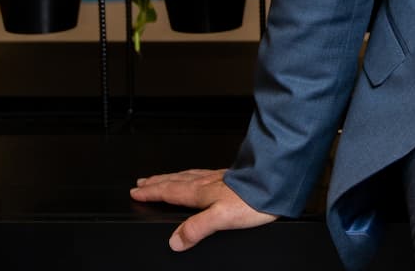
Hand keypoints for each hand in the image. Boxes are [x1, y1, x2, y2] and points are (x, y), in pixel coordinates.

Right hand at [130, 168, 279, 250]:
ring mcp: (219, 178)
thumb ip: (196, 229)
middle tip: (142, 181)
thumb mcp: (220, 218)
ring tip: (162, 177)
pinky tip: (199, 176)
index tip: (137, 191)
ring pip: (188, 175)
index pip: (170, 192)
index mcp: (201, 192)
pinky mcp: (232, 177)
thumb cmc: (253, 200)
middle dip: (157, 182)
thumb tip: (175, 241)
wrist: (276, 184)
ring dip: (172, 176)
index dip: (152, 192)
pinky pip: (203, 174)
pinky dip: (192, 174)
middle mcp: (207, 183)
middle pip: (175, 180)